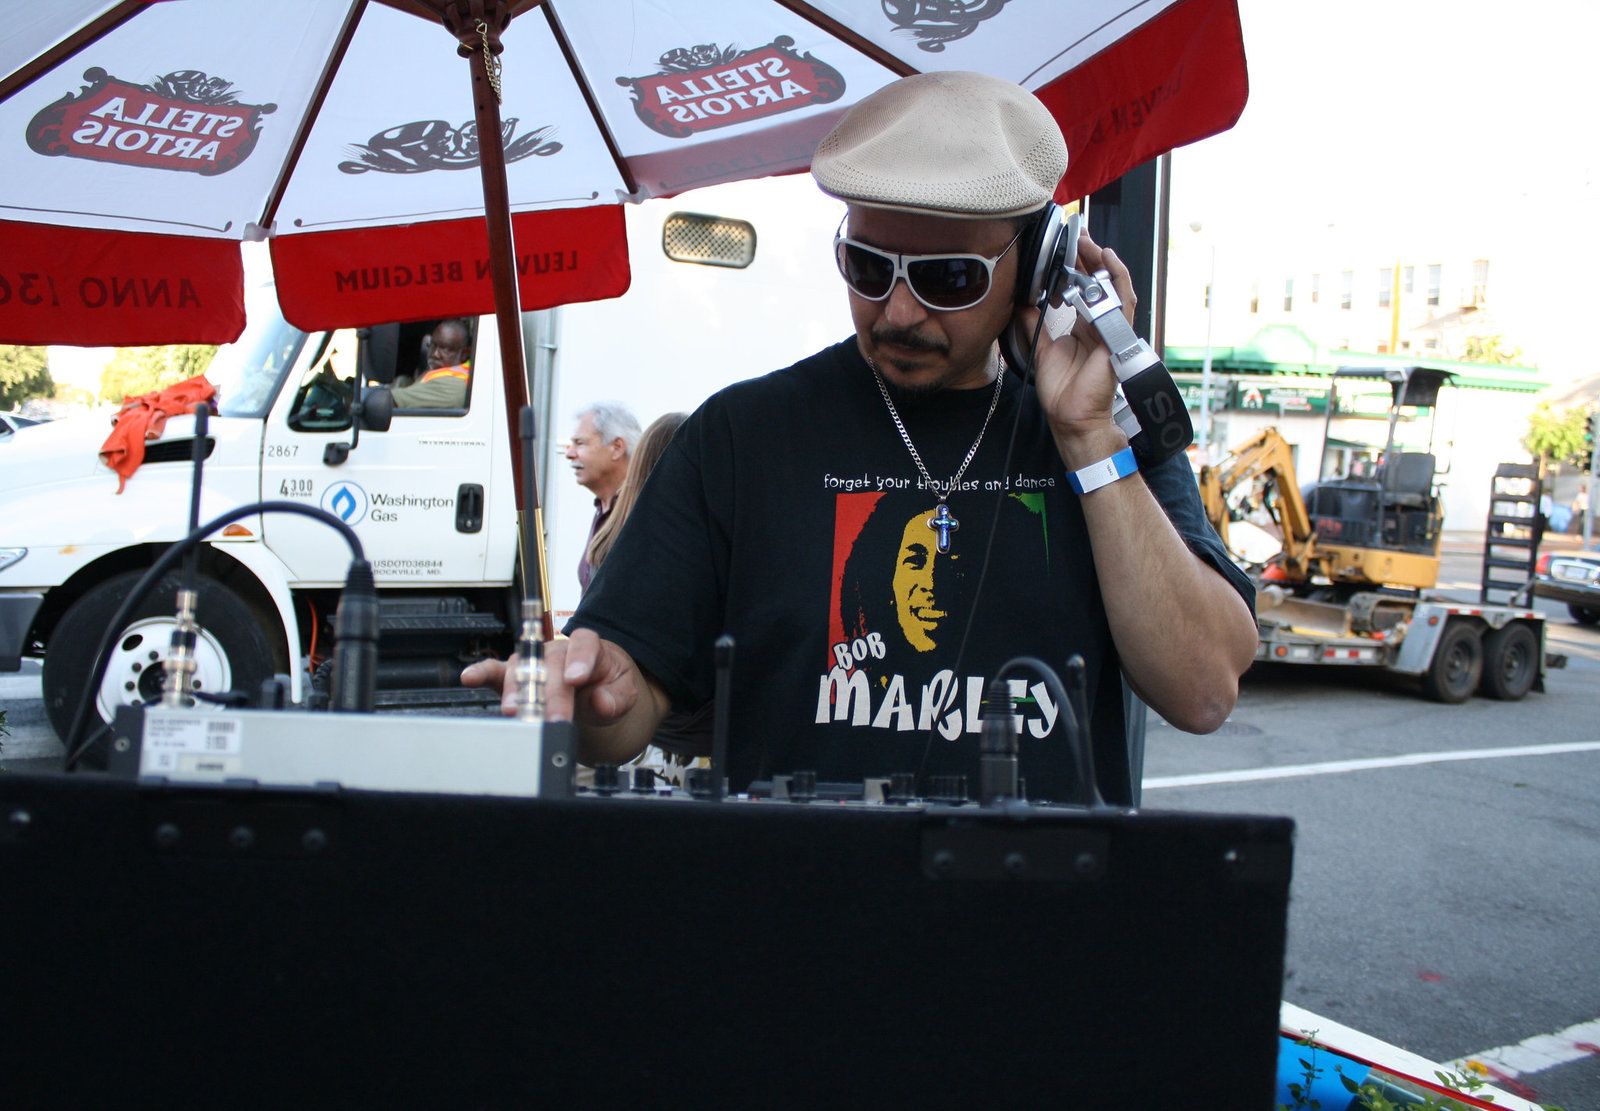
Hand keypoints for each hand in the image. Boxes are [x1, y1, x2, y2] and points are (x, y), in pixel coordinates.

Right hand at [460, 628, 644, 725]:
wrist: (595, 687)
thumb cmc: (607, 684)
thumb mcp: (624, 691)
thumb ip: (617, 698)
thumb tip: (601, 702)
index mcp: (589, 646)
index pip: (585, 646)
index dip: (579, 660)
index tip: (576, 679)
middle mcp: (557, 650)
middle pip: (551, 665)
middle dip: (550, 693)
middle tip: (552, 718)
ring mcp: (534, 662)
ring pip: (522, 669)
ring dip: (518, 691)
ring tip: (516, 711)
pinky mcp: (514, 676)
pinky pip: (495, 671)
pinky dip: (481, 673)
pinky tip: (470, 677)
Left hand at [1011, 230, 1137, 462]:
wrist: (1072, 417)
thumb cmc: (1062, 390)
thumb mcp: (1041, 348)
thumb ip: (1033, 323)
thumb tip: (1023, 300)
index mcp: (1083, 327)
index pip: (1083, 288)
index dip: (1075, 267)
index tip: (1063, 246)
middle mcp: (1099, 324)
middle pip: (1098, 282)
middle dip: (1088, 257)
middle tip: (1076, 233)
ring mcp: (1111, 328)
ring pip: (1113, 286)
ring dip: (1101, 261)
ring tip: (1088, 241)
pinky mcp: (1118, 335)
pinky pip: (1123, 302)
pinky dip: (1118, 279)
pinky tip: (1107, 260)